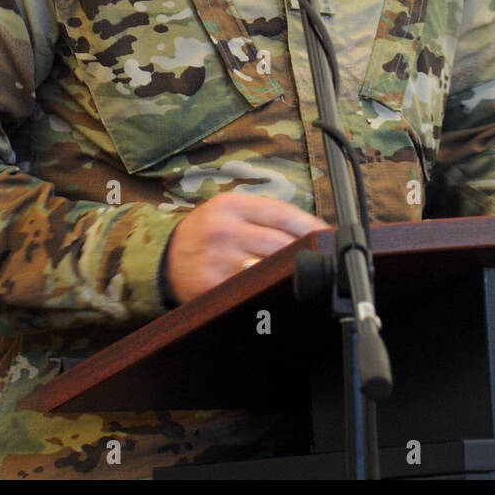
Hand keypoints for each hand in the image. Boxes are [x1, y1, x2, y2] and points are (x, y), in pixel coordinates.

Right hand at [164, 192, 327, 303]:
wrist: (164, 259)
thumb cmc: (204, 232)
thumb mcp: (228, 209)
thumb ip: (263, 214)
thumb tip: (309, 228)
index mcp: (231, 205)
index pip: (282, 214)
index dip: (311, 226)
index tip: (329, 235)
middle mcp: (224, 230)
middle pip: (279, 243)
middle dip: (305, 251)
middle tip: (323, 257)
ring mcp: (219, 260)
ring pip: (268, 267)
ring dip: (290, 271)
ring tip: (306, 272)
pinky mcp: (214, 286)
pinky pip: (250, 288)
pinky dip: (268, 288)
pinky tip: (279, 288)